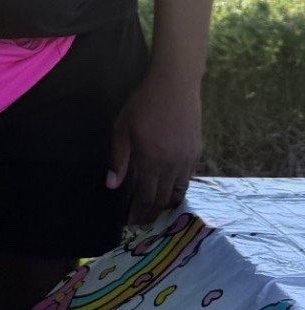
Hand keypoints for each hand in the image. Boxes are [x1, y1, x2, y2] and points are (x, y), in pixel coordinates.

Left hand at [106, 71, 201, 225]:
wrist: (175, 85)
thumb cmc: (144, 104)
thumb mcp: (122, 128)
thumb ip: (118, 159)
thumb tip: (112, 185)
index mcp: (151, 161)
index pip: (146, 197)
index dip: (139, 213)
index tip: (132, 224)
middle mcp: (172, 165)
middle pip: (163, 199)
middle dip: (152, 213)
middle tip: (143, 221)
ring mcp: (187, 159)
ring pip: (178, 191)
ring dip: (167, 203)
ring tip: (156, 209)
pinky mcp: (197, 152)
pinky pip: (187, 178)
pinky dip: (177, 188)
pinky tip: (169, 187)